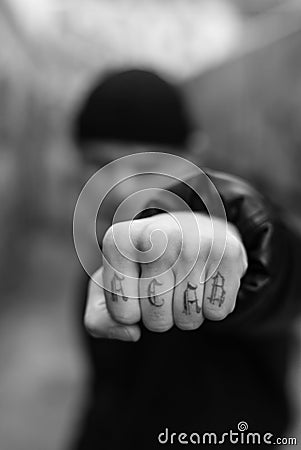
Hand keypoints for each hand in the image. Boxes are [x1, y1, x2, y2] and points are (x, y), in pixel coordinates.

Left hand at [84, 213, 247, 341]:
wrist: (190, 232)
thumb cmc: (146, 263)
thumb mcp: (113, 286)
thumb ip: (99, 319)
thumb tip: (131, 333)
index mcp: (120, 239)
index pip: (123, 313)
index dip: (131, 313)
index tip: (136, 287)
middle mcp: (157, 233)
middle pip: (156, 319)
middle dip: (160, 316)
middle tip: (165, 285)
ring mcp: (195, 240)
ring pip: (188, 319)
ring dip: (186, 313)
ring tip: (185, 281)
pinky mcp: (228, 251)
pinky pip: (217, 312)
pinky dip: (212, 307)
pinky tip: (207, 280)